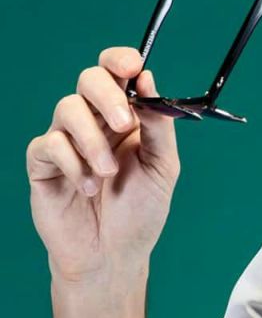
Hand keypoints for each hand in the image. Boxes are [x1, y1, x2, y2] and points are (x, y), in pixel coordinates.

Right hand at [27, 46, 183, 283]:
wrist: (113, 256)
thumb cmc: (139, 214)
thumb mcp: (162, 168)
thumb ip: (159, 125)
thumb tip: (148, 80)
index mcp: (126, 119)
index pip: (117, 74)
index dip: (120, 61)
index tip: (132, 66)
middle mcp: (95, 123)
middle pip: (89, 80)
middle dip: (107, 96)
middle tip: (122, 124)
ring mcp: (66, 141)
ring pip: (67, 109)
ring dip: (92, 141)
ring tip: (108, 174)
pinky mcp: (43, 163)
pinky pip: (50, 145)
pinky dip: (73, 165)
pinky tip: (88, 189)